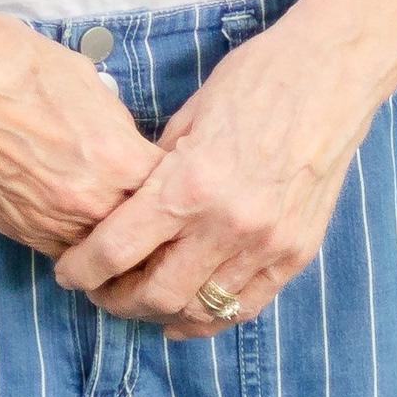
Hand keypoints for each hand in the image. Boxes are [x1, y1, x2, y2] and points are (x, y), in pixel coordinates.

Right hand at [0, 21, 163, 260]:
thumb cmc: (7, 60)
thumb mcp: (85, 79)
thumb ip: (117, 125)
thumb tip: (127, 145)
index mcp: (116, 160)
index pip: (174, 194)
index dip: (181, 185)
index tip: (184, 181)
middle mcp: (86, 202)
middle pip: (144, 235)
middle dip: (154, 224)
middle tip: (162, 215)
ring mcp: (47, 221)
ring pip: (102, 252)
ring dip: (113, 238)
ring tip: (120, 220)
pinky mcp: (14, 227)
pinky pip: (60, 247)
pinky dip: (73, 237)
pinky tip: (74, 214)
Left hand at [47, 17, 389, 338]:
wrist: (329, 78)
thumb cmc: (253, 81)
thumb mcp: (186, 118)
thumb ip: (157, 171)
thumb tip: (127, 208)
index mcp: (189, 183)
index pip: (118, 249)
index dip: (83, 270)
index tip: (67, 274)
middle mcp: (228, 224)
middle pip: (155, 293)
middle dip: (115, 300)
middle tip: (98, 292)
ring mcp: (266, 245)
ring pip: (199, 308)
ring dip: (159, 313)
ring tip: (136, 302)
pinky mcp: (296, 254)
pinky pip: (245, 306)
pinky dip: (208, 318)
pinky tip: (184, 316)